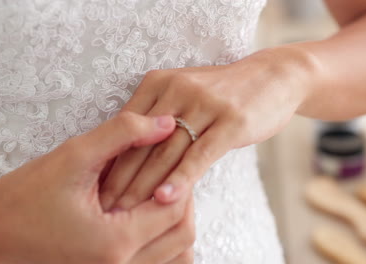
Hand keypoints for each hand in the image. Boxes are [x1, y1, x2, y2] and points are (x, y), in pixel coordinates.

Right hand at [0, 112, 193, 263]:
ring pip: (174, 255)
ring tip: (157, 195)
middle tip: (165, 173)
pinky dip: (162, 243)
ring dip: (174, 223)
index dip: (178, 178)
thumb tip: (168, 122)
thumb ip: (124, 133)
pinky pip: (155, 263)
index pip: (174, 209)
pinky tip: (145, 217)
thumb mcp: (74, 156)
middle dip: (181, 200)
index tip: (168, 156)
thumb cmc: (23, 196)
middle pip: (181, 236)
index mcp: (114, 242)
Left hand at [99, 48, 309, 210]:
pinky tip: (164, 199)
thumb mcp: (183, 93)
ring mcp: (204, 105)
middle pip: (140, 142)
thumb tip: (127, 151)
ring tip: (124, 212)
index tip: (94, 186)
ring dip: (143, 185)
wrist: (271, 77)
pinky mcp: (230, 122)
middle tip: (102, 206)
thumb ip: (155, 116)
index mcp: (158, 84)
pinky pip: (199, 155)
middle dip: (119, 178)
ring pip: (165, 152)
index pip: (125, 128)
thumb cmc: (221, 93)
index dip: (108, 159)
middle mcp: (176, 90)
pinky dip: (180, 179)